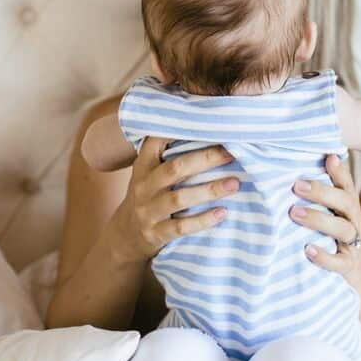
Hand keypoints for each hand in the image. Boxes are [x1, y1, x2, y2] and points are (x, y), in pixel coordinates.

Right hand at [114, 137, 239, 263]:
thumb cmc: (149, 197)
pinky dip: (203, 220)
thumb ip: (169, 156)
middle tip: (232, 153)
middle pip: (175, 169)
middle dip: (206, 159)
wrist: (126, 236)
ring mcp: (148, 211)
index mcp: (143, 167)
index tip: (205, 123)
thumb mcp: (149, 174)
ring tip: (234, 184)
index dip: (176, 131)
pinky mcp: (156, 234)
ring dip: (210, 190)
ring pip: (180, 198)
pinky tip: (223, 213)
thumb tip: (206, 131)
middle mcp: (143, 187)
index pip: (155, 142)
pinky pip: (181, 227)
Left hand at [288, 153, 360, 279]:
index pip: (346, 184)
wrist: (350, 266)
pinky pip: (339, 262)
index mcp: (347, 203)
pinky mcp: (347, 264)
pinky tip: (307, 249)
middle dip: (322, 193)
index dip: (339, 171)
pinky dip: (324, 257)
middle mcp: (353, 219)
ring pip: (343, 229)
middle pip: (346, 202)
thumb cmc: (329, 229)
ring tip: (294, 213)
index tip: (328, 158)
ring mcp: (352, 242)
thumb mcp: (326, 208)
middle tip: (297, 186)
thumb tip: (294, 164)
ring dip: (319, 220)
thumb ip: (313, 189)